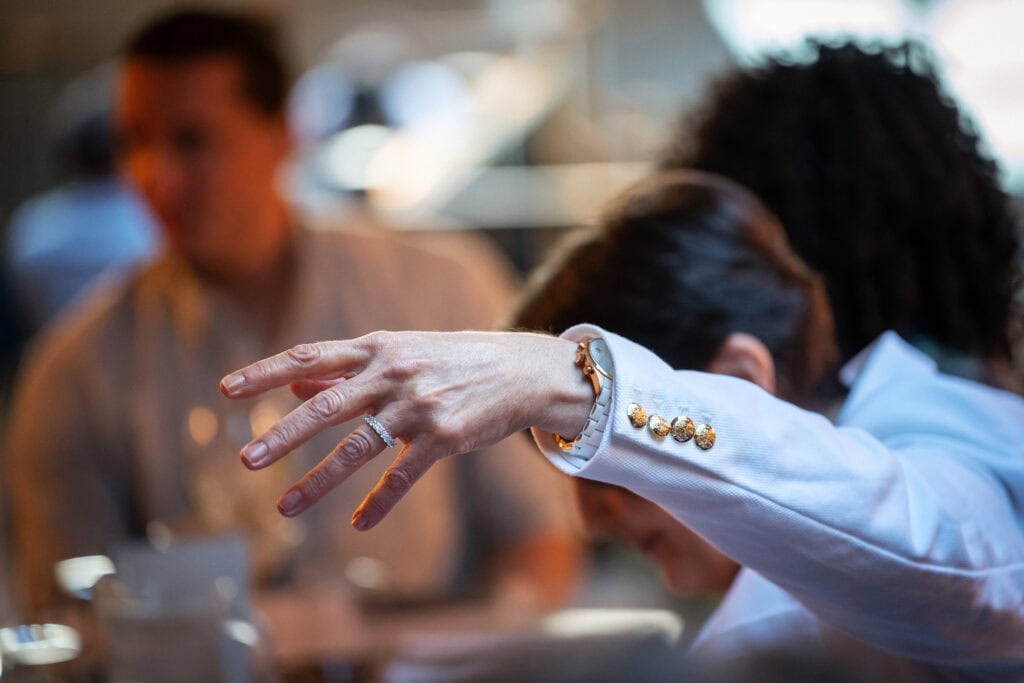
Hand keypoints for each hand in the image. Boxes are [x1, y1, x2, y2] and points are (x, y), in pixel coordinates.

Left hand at [220, 331, 590, 529]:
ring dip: (318, 480)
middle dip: (283, 434)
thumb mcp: (399, 353)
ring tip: (284, 507)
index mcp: (376, 348)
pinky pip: (404, 475)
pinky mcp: (444, 437)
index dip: (266, 373)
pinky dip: (380, 502)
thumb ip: (345, 368)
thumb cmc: (451, 359)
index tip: (226, 389)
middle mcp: (392, 374)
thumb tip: (293, 383)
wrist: (520, 369)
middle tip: (245, 460)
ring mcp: (418, 406)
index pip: (310, 357)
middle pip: (326, 404)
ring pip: (358, 446)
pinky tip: (359, 524)